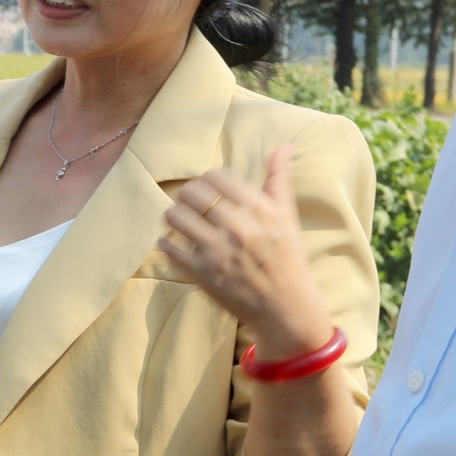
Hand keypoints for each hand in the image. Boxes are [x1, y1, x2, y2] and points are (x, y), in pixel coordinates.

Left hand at [161, 146, 336, 361]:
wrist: (287, 309)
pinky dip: (166, 243)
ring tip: (180, 220)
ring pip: (175, 216)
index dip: (208, 178)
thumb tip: (283, 146)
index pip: (217, 176)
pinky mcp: (203, 274)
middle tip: (191, 203)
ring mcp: (219, 252)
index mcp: (261, 210)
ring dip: (174, 215)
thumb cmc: (288, 259)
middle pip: (192, 193)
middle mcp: (239, 228)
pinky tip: (173, 242)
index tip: (209, 188)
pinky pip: (169, 248)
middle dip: (188, 195)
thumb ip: (278, 180)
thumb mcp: (287, 218)